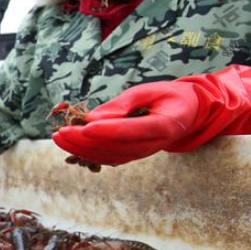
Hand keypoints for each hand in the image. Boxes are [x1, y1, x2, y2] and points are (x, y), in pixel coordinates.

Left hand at [52, 66, 250, 165]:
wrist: (191, 112)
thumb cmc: (170, 95)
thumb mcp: (150, 90)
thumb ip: (122, 103)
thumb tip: (92, 118)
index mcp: (165, 125)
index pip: (130, 131)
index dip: (104, 132)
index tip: (80, 128)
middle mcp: (155, 143)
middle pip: (115, 148)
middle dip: (84, 143)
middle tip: (60, 134)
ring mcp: (146, 152)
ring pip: (110, 156)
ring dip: (82, 150)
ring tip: (59, 138)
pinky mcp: (136, 155)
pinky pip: (112, 159)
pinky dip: (90, 154)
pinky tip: (71, 145)